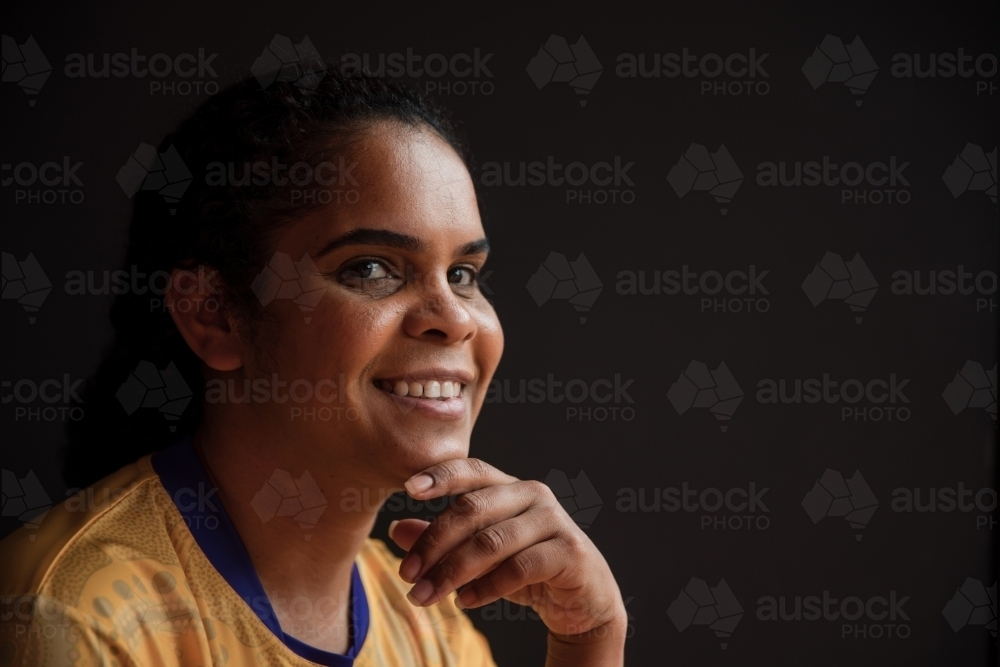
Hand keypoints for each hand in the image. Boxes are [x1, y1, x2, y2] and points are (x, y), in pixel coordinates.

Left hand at [388, 459, 626, 641]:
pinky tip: (464, 601)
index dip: (441, 475)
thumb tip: (397, 530)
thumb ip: (442, 540)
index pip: (472, 470)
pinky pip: (520, 567)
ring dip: (452, 572)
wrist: (584, 600)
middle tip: (406, 575)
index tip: (408, 490)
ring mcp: (553, 520)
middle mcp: (532, 494)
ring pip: (492, 541)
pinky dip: (487, 587)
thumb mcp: (480, 555)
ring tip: (425, 596)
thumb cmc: (527, 569)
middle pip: (473, 509)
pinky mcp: (569, 551)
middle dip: (433, 544)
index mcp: (509, 486)